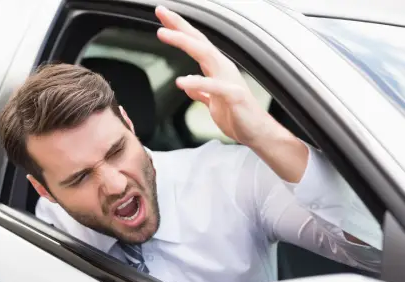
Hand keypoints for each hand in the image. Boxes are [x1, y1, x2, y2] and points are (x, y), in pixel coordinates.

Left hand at [155, 6, 276, 146]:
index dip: (179, 29)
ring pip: (206, 55)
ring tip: (164, 34)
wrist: (257, 133)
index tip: (162, 16)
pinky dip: (197, 83)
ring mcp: (229, 80)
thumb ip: (202, 93)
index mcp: (217, 69)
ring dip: (184, 42)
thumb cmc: (239, 116)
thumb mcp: (214, 103)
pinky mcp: (234, 96)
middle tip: (161, 11)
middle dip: (180, 25)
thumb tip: (190, 87)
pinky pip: (213, 87)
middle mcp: (223, 69)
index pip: (196, 44)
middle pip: (199, 41)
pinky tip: (181, 82)